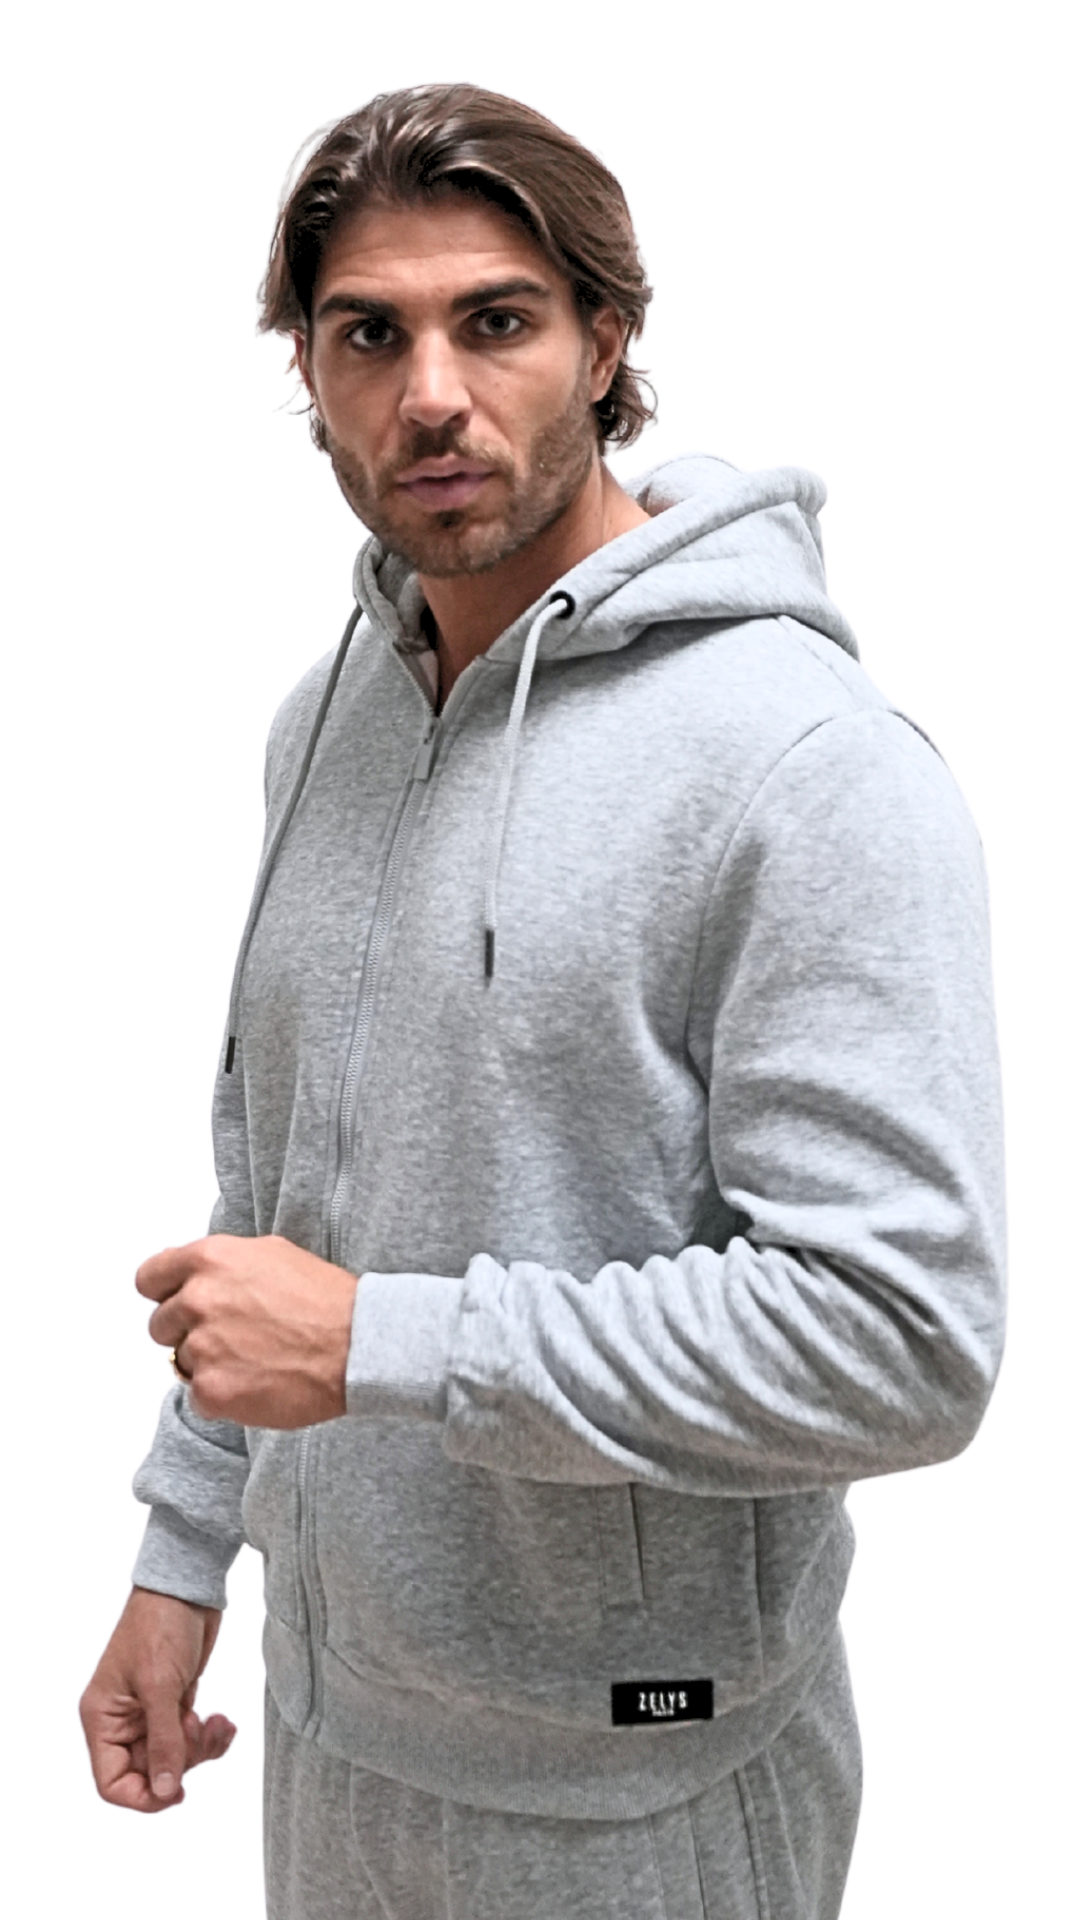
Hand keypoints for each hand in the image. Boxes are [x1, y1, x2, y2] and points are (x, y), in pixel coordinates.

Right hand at [80, 1587, 233, 1811]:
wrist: (187, 1586)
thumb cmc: (160, 1625)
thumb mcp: (160, 1686)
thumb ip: (164, 1742)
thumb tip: (165, 1791)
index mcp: (103, 1718)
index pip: (111, 1782)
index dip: (143, 1796)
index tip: (178, 1791)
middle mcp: (122, 1721)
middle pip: (148, 1773)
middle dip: (181, 1762)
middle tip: (198, 1731)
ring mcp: (149, 1713)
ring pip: (174, 1759)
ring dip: (200, 1749)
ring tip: (216, 1723)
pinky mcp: (174, 1703)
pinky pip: (190, 1739)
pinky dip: (210, 1737)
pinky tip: (224, 1722)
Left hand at [137, 1233, 356, 1427]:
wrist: (358, 1345)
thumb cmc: (324, 1300)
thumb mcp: (271, 1254)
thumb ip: (220, 1265)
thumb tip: (190, 1277)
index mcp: (209, 1260)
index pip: (149, 1278)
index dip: (165, 1293)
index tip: (178, 1304)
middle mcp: (197, 1300)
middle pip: (160, 1325)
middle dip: (190, 1332)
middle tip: (234, 1336)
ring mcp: (202, 1347)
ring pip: (182, 1362)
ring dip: (210, 1364)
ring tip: (255, 1359)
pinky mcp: (211, 1391)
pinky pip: (198, 1397)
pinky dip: (224, 1395)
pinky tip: (258, 1382)